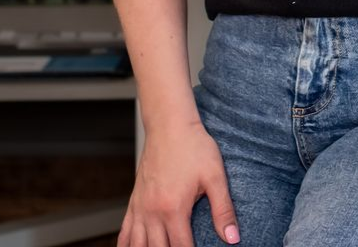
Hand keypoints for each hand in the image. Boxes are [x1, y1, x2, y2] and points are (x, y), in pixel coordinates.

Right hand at [119, 119, 240, 245]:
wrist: (169, 123)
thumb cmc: (193, 145)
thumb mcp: (214, 176)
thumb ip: (223, 209)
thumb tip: (233, 237)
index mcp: (173, 209)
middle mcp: (153, 212)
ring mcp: (141, 207)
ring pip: (138, 245)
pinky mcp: (135, 200)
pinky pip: (125, 231)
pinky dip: (127, 245)